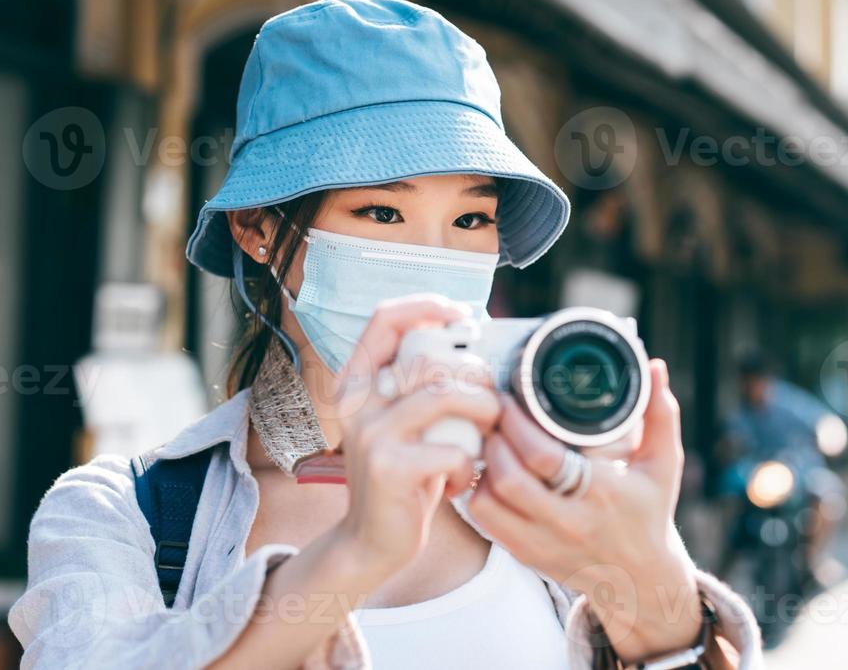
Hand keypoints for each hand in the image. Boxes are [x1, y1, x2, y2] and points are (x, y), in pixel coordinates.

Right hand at [330, 295, 500, 584]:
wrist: (370, 542)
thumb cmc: (402, 473)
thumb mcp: (400, 421)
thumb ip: (417, 384)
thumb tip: (464, 337)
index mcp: (356, 381)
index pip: (385, 318)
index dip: (426, 306)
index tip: (462, 317)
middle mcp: (356, 402)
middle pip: (429, 357)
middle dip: (475, 373)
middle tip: (491, 398)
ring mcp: (370, 434)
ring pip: (445, 396)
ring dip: (483, 411)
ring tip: (488, 432)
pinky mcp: (390, 469)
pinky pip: (452, 449)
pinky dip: (469, 464)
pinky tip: (464, 478)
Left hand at [468, 359, 701, 662]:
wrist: (639, 581)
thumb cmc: (648, 513)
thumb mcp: (663, 465)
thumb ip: (660, 415)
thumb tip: (654, 366)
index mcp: (603, 493)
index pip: (545, 458)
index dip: (518, 424)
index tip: (509, 398)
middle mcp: (570, 522)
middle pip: (509, 479)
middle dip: (493, 439)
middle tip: (492, 413)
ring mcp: (543, 543)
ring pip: (488, 503)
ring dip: (482, 466)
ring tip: (489, 440)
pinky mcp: (525, 555)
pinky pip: (485, 523)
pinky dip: (479, 492)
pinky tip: (488, 470)